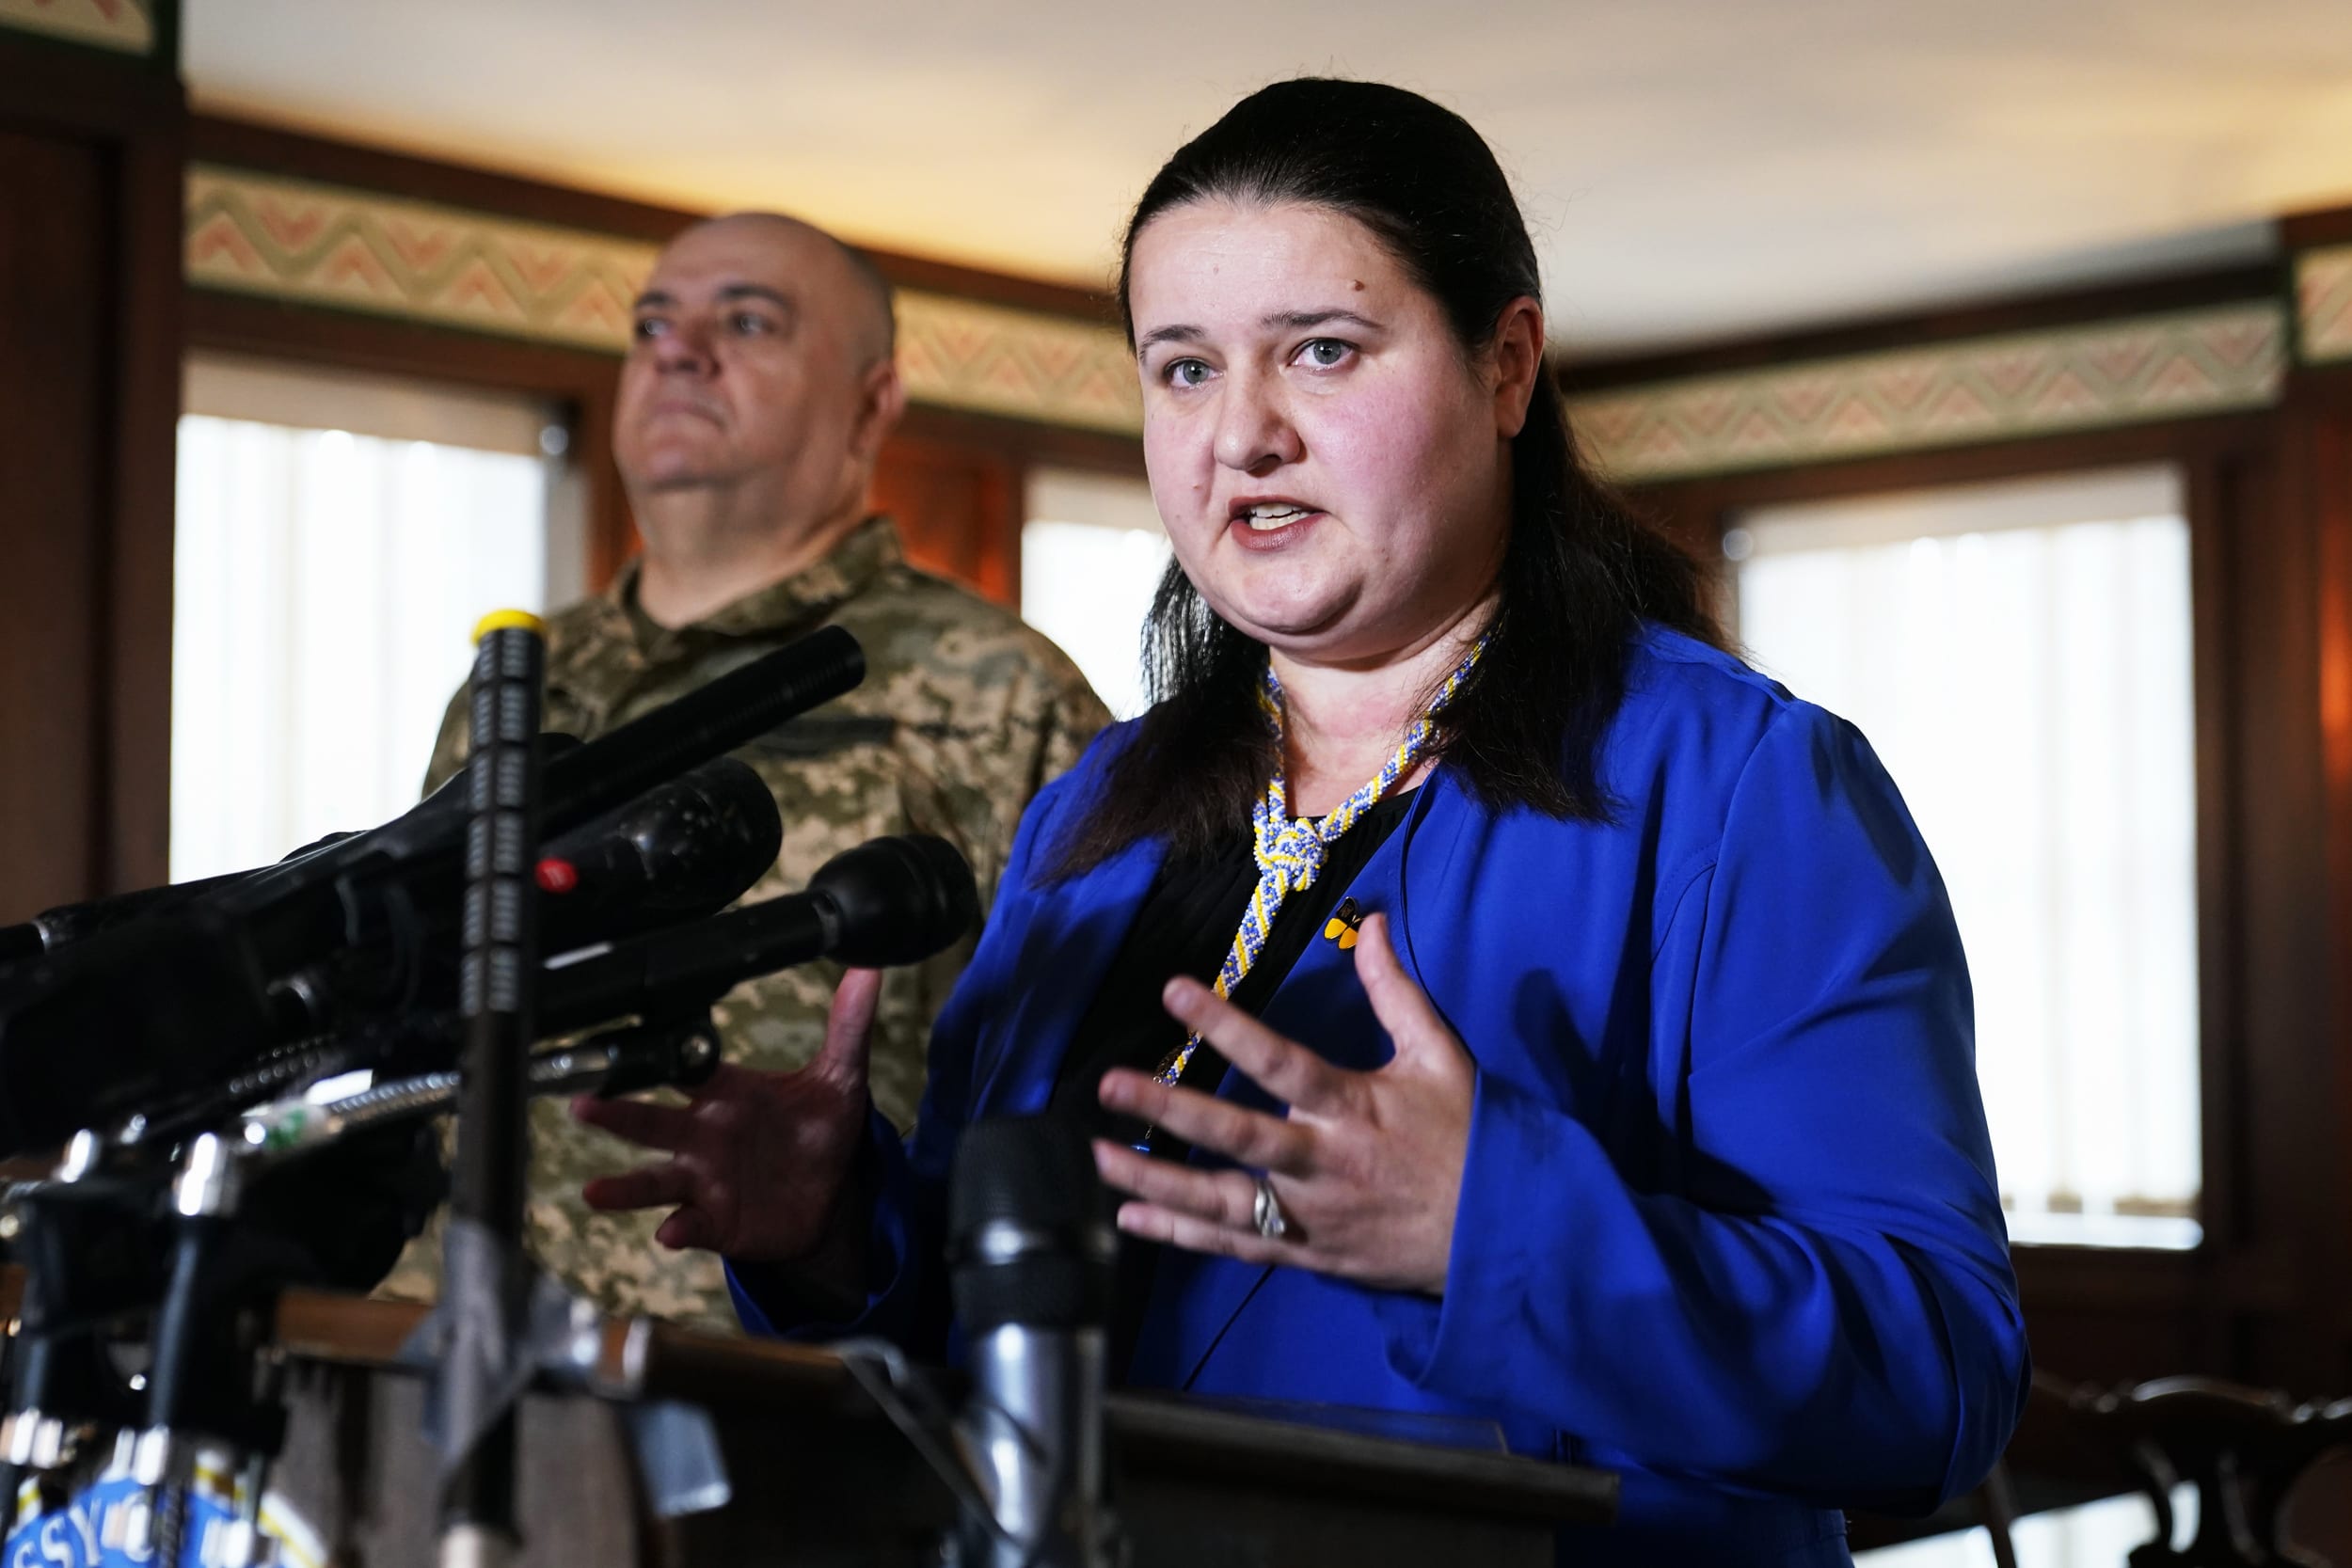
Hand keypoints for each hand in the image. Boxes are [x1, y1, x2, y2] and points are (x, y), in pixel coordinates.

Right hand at [573, 968, 881, 1262]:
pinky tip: (671, 1231)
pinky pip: (690, 1225)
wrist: (831, 1198)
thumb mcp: (840, 1079)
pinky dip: (679, 1228)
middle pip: (652, 1121)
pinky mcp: (715, 1221)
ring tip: (595, 1191)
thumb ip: (847, 1026)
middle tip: (581, 1104)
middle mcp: (703, 1134)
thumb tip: (868, 969)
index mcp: (727, 1093)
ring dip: (625, 1186)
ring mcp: (703, 1179)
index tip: (634, 1039)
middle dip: (617, 1112)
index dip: (666, 1055)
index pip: (688, 1067)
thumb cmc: (819, 1132)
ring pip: (654, 1178)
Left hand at [1091, 914, 1472, 1294]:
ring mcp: (1314, 1216)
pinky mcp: (1310, 1255)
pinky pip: (1238, 1246)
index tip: (1174, 991)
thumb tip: (1371, 924)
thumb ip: (1396, 992)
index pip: (1281, 1061)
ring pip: (1225, 1203)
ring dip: (1158, 1183)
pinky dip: (1182, 1236)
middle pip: (1240, 1137)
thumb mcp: (1441, 1057)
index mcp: (1355, 1108)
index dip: (1226, 1026)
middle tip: (1110, 1088)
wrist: (1501, 1238)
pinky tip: (1130, 1220)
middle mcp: (1326, 1164)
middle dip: (1172, 1112)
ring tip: (1098, 1158)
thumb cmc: (1471, 1138)